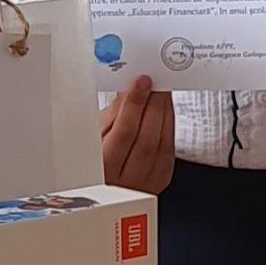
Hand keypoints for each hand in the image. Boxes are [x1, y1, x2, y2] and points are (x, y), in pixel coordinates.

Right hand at [100, 75, 174, 191]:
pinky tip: (165, 110)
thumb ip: (114, 114)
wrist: (109, 182)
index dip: (134, 104)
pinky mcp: (161, 178)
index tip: (141, 82)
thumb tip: (130, 89)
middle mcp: (126, 180)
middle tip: (155, 83)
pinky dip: (169, 125)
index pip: (123, 133)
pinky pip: (170, 150)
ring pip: (162, 144)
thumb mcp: (95, 135)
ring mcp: (146, 183)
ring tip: (160, 92)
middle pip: (146, 139)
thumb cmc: (97, 158)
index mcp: (103, 170)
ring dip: (164, 112)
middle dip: (153, 105)